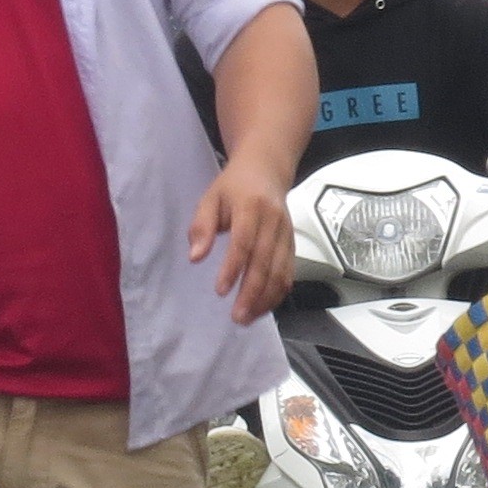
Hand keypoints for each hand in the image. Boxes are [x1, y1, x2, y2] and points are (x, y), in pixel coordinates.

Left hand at [192, 160, 295, 322]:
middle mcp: (274, 221)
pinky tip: (262, 308)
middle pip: (265, 262)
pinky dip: (277, 294)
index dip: (233, 268)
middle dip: (251, 292)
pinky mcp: (292, 244)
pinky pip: (289, 273)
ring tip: (247, 318)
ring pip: (281, 272)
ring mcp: (286, 234)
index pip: (244, 242)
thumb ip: (201, 227)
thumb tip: (195, 257)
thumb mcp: (210, 198)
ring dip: (265, 298)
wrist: (266, 170)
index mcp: (251, 207)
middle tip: (236, 316)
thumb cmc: (233, 187)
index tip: (220, 291)